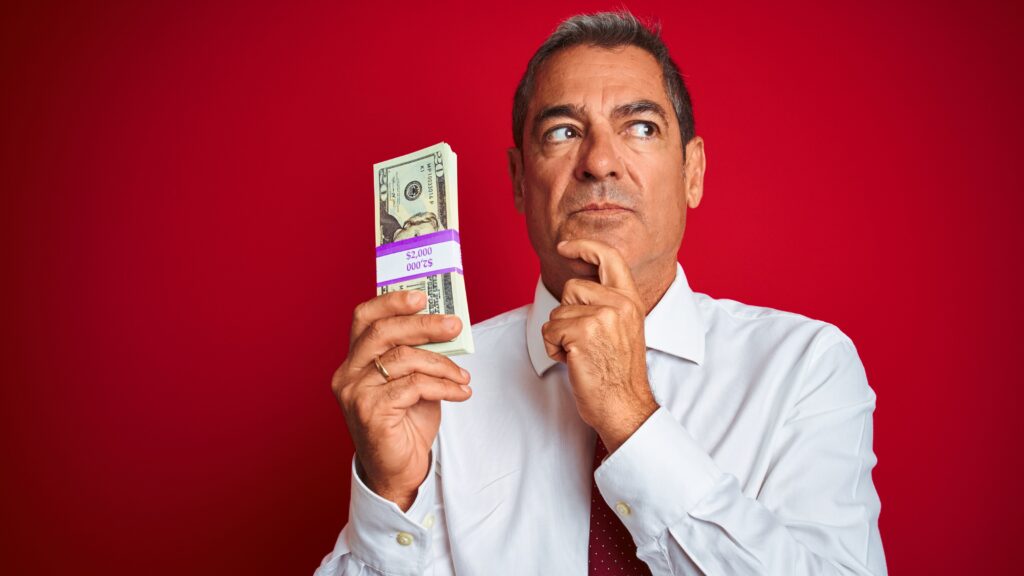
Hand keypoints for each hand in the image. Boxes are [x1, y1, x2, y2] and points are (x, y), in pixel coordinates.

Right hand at [331, 290, 471, 510]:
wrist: (398, 471)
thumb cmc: (405, 423)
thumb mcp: (413, 380)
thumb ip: (418, 354)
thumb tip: (445, 326)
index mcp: (354, 361)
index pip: (364, 318)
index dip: (390, 302)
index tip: (421, 297)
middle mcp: (347, 374)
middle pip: (383, 332)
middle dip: (423, 325)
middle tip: (454, 326)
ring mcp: (355, 393)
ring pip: (403, 359)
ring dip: (442, 364)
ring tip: (462, 375)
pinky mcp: (370, 412)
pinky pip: (413, 386)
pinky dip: (443, 386)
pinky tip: (460, 392)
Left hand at [541, 239, 657, 452]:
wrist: (624, 406)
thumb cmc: (617, 373)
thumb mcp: (623, 329)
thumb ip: (607, 304)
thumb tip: (577, 288)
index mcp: (631, 300)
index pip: (609, 257)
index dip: (584, 247)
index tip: (565, 246)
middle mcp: (620, 304)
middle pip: (571, 287)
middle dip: (567, 314)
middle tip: (582, 340)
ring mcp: (603, 316)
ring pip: (557, 312)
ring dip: (559, 335)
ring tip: (580, 353)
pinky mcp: (584, 332)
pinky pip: (550, 330)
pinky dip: (553, 348)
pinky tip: (572, 361)